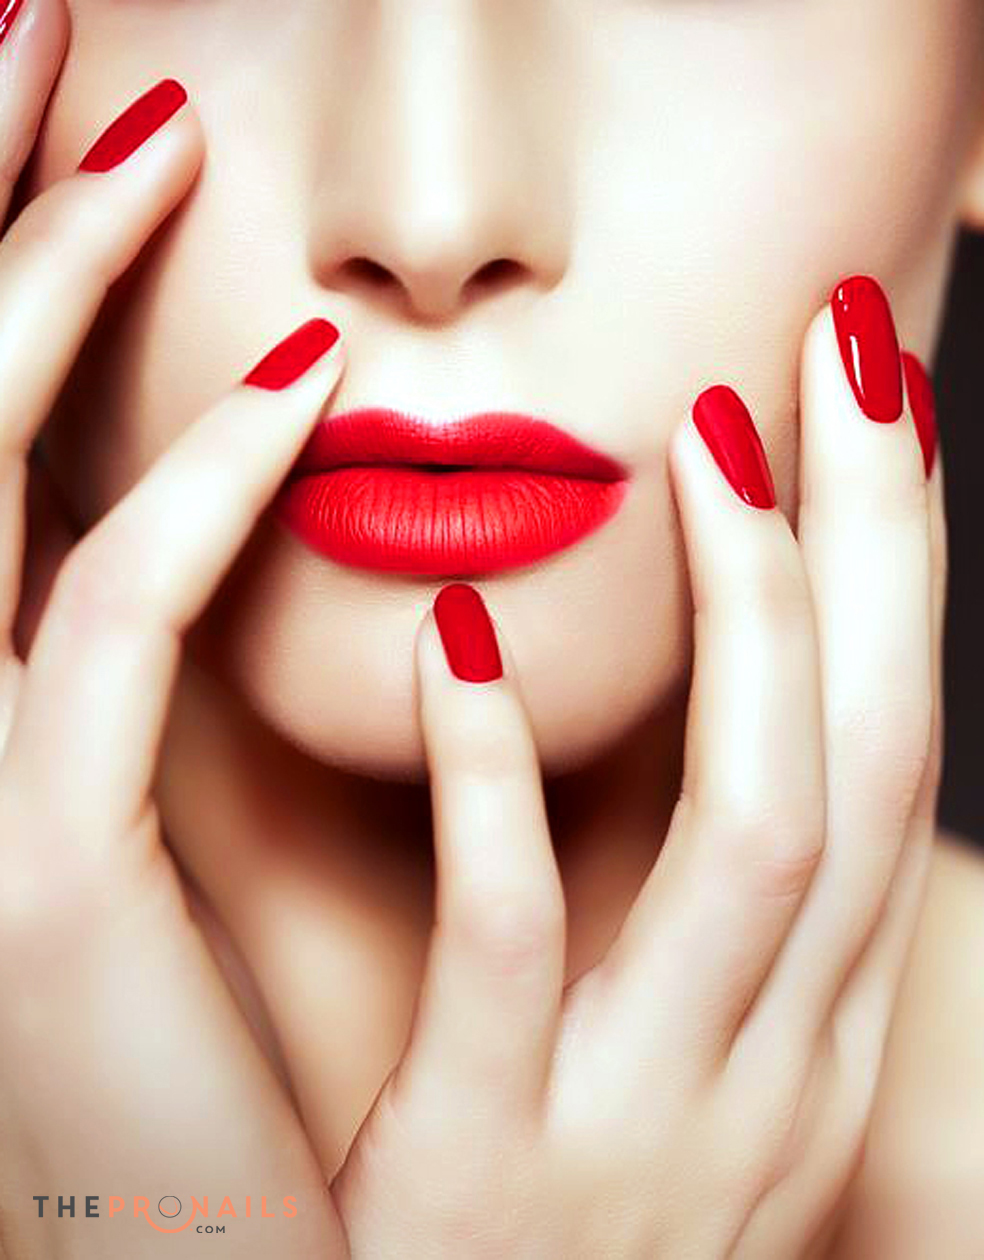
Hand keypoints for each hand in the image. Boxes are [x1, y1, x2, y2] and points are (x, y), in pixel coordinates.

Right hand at [0, 5, 349, 1254]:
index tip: (62, 108)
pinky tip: (301, 381)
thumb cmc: (170, 1024)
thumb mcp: (120, 799)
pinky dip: (196, 486)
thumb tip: (213, 462)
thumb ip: (128, 639)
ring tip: (163, 138)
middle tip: (45, 36)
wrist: (169, 1234)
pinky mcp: (43, 867)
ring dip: (60, 283)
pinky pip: (109, 623)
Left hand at [327, 285, 942, 1256]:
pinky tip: (470, 634)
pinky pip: (519, 946)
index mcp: (807, 1014)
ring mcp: (654, 1115)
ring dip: (756, 622)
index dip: (900, 567)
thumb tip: (675, 701)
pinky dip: (508, 781)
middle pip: (876, 756)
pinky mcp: (496, 1163)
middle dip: (881, 540)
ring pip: (765, 834)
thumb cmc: (546, 1199)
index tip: (871, 400)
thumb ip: (678, 892)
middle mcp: (776, 1056)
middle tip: (851, 342)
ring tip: (707, 442)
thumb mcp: (661, 1041)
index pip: (892, 750)